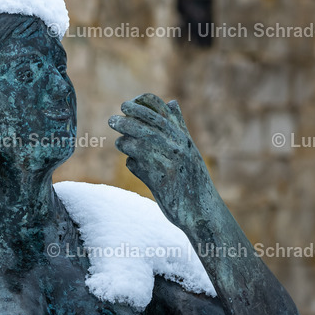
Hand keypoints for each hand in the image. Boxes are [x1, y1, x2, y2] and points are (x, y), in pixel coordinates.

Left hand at [108, 93, 216, 226]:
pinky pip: (137, 166)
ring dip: (125, 142)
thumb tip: (171, 103)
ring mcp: (170, 164)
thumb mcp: (189, 149)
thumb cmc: (193, 179)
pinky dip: (132, 163)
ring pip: (140, 144)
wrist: (203, 212)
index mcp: (183, 138)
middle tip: (112, 120)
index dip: (141, 104)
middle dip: (126, 121)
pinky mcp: (161, 182)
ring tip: (120, 143)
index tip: (127, 105)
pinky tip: (131, 163)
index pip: (161, 110)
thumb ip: (179, 127)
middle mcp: (178, 148)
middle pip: (147, 126)